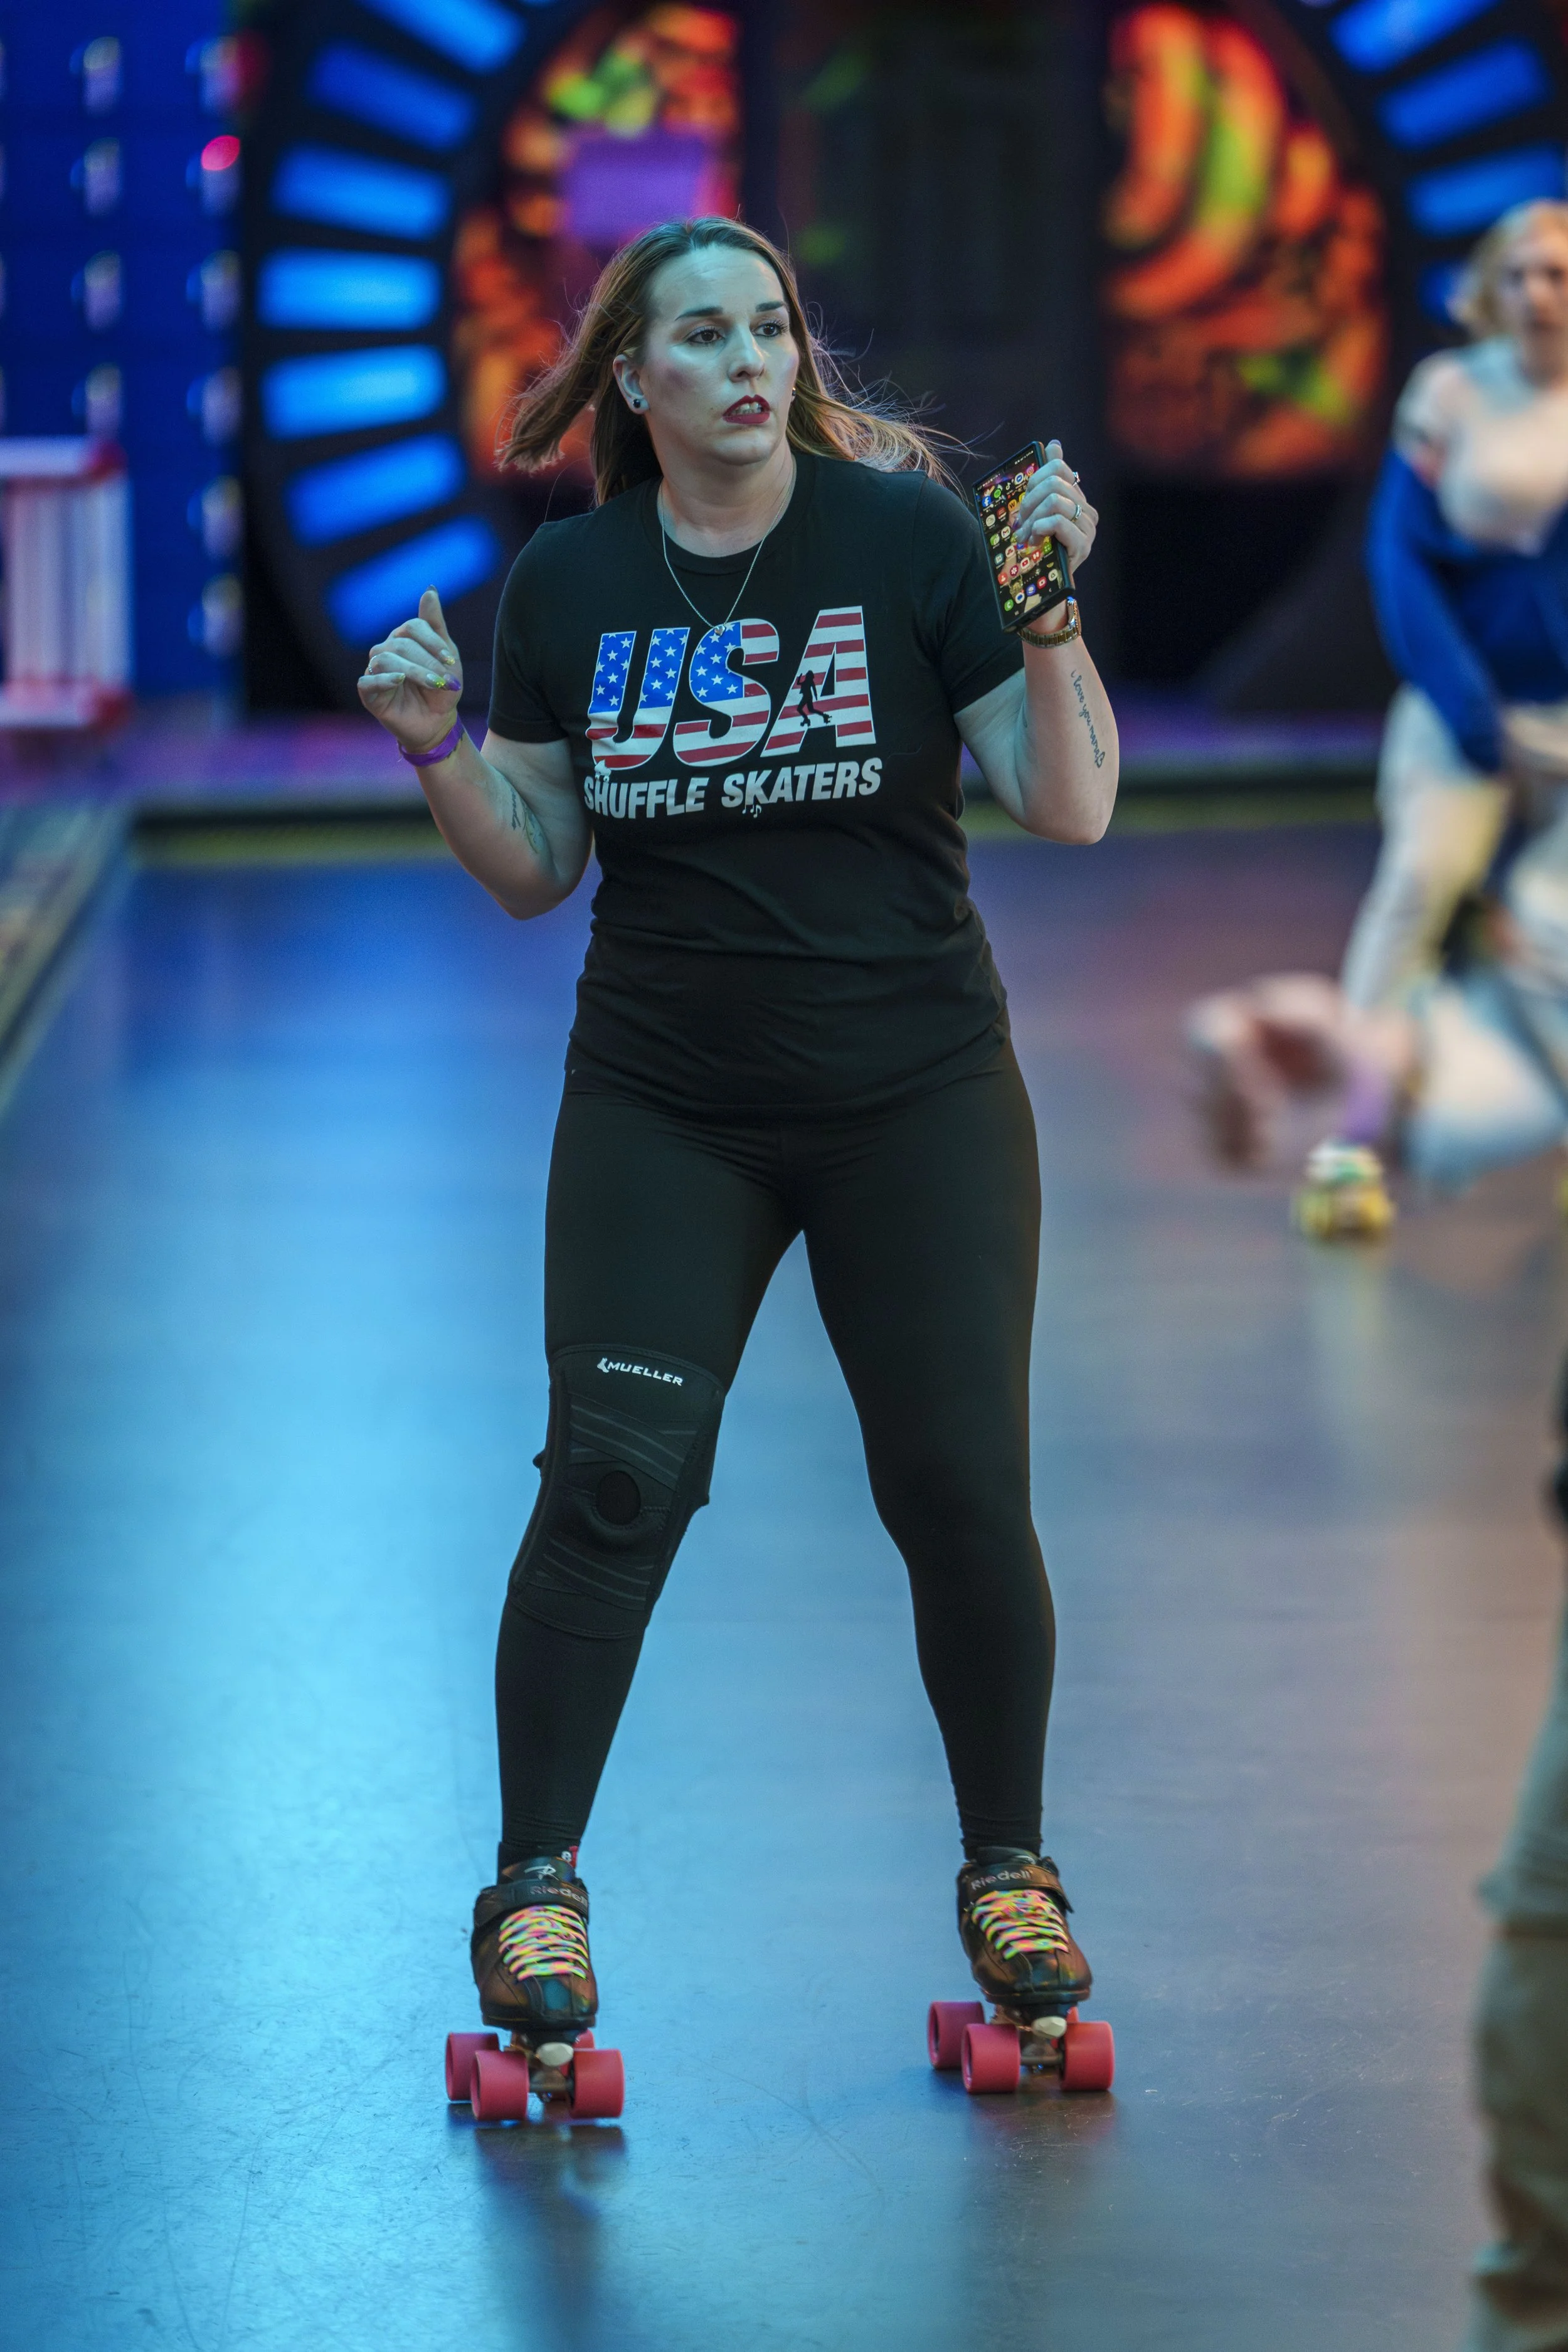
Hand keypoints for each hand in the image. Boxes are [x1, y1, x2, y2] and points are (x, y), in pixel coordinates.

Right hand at [357, 587, 463, 751]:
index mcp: (404, 638)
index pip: (414, 627)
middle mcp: (386, 649)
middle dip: (428, 662)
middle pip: (402, 644)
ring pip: (387, 660)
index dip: (433, 642)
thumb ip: (436, 624)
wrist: (438, 723)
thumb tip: (429, 589)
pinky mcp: (368, 692)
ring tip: (433, 685)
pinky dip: (383, 679)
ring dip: (414, 672)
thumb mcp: (446, 655)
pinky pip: (367, 681)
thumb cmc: (441, 688)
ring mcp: (375, 670)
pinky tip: (399, 680)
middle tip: (446, 680)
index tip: (452, 661)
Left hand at [1015, 440, 1097, 575]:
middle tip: (1020, 524)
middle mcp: (1087, 512)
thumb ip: (1046, 480)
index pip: (1060, 469)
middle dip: (1029, 502)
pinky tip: (1034, 541)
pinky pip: (1057, 521)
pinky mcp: (1083, 546)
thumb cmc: (1036, 550)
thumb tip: (1055, 445)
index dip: (1035, 481)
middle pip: (1053, 484)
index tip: (1024, 504)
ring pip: (1054, 500)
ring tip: (1025, 536)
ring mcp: (1088, 529)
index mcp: (1078, 499)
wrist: (1041, 590)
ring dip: (1032, 518)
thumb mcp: (1036, 512)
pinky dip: (1039, 528)